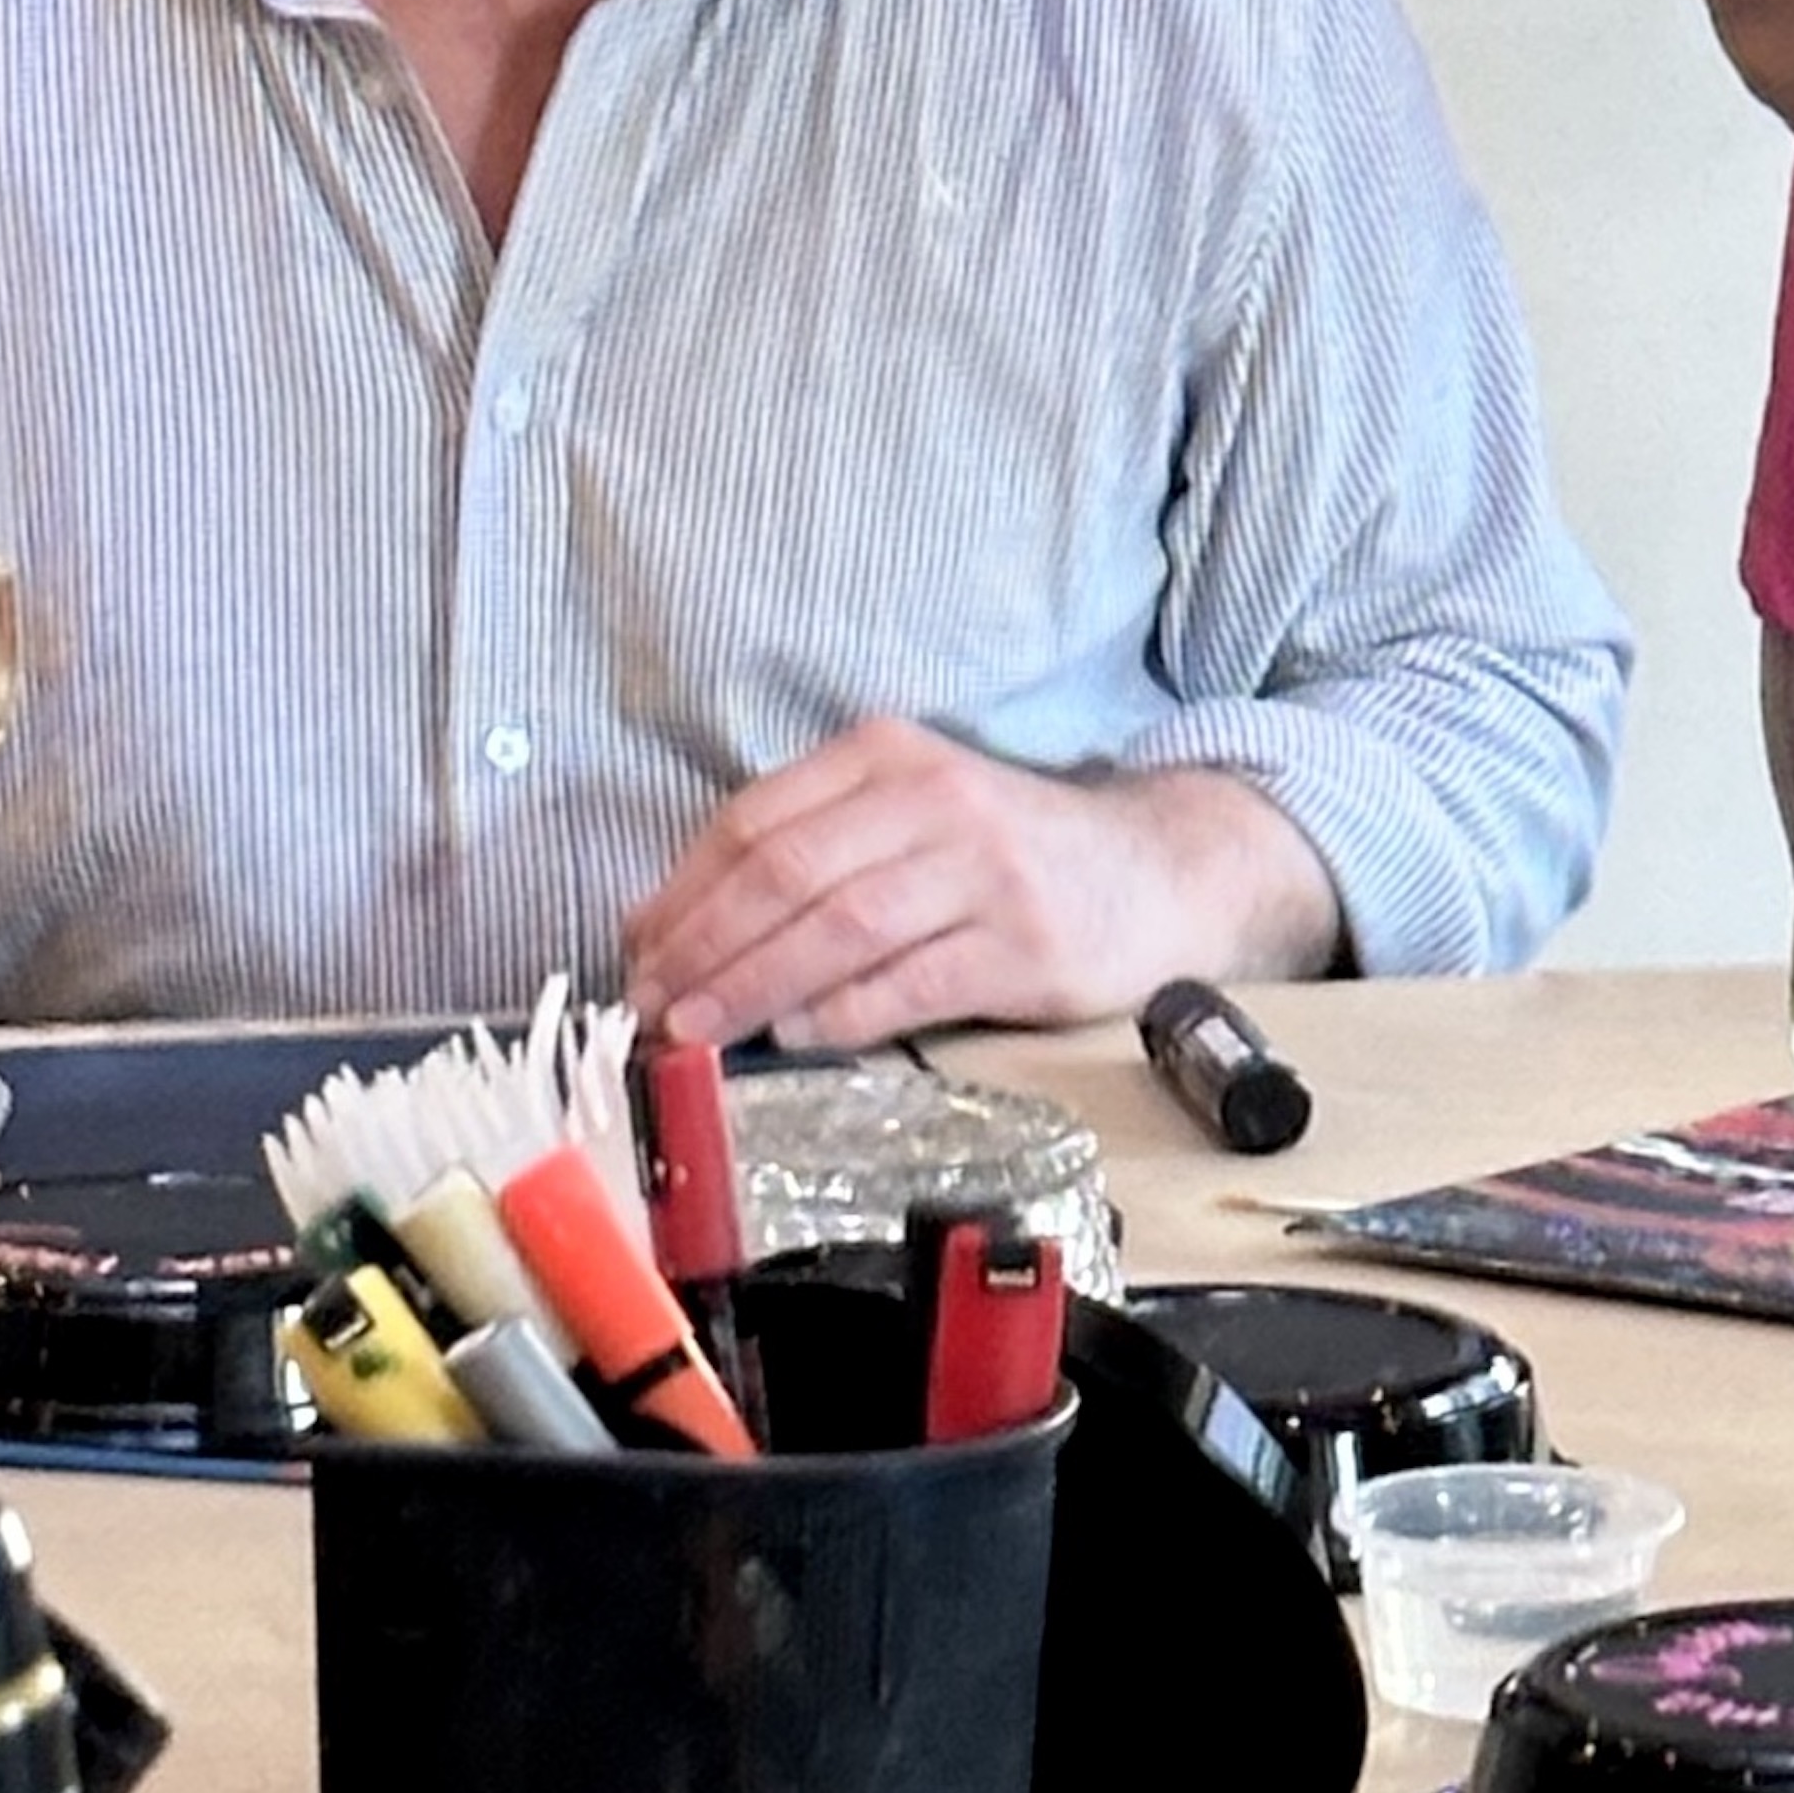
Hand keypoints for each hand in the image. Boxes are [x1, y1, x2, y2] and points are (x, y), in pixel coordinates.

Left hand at [620, 720, 1336, 1049]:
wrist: (1156, 872)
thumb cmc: (1010, 855)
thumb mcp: (908, 819)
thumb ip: (802, 852)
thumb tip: (662, 926)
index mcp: (892, 756)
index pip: (757, 821)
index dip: (683, 894)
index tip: (636, 955)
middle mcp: (939, 799)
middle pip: (788, 873)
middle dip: (703, 947)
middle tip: (651, 1006)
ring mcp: (987, 869)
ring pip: (840, 926)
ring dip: (753, 985)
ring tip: (697, 1031)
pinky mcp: (1026, 942)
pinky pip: (912, 981)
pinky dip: (843, 1012)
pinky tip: (799, 1036)